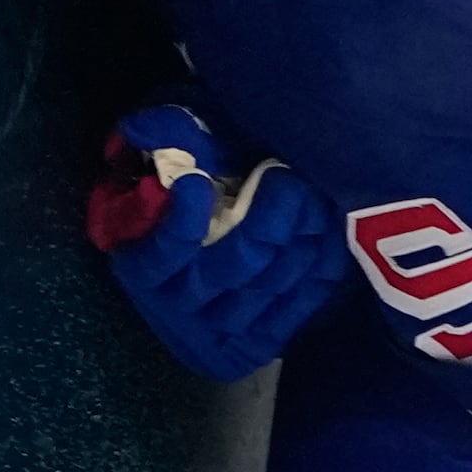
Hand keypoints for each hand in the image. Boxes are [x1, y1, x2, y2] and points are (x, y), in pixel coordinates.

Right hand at [87, 104, 343, 380]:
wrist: (206, 273)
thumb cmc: (193, 196)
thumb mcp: (172, 165)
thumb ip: (167, 138)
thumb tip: (143, 126)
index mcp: (143, 270)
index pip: (167, 250)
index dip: (184, 219)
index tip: (199, 183)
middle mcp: (179, 308)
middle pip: (236, 264)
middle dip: (270, 218)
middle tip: (290, 180)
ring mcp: (222, 331)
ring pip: (274, 282)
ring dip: (305, 235)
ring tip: (315, 196)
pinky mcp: (260, 345)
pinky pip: (302, 302)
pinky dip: (322, 262)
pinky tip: (328, 229)